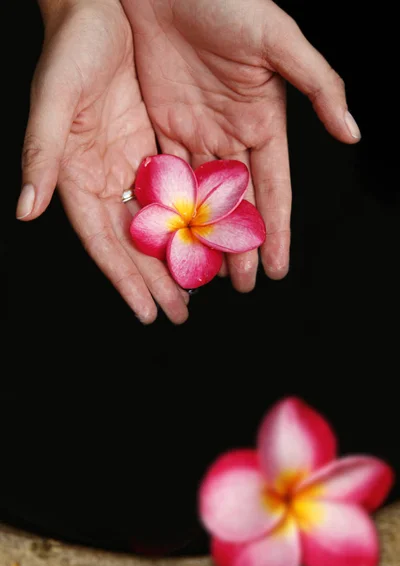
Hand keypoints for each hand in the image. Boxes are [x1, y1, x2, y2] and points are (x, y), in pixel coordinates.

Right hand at [16, 0, 188, 323]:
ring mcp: (130, 165)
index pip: (103, 241)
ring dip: (176, 255)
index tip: (147, 312)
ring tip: (198, 288)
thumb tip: (24, 207)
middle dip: (155, 280)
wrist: (98, 9)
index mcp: (76, 177)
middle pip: (133, 243)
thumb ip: (40, 154)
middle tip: (180, 312)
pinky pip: (175, 191)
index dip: (124, 279)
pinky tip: (207, 236)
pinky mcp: (153, 147)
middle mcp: (104, 179)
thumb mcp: (52, 99)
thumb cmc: (69, 49)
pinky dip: (189, 216)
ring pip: (157, 223)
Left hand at [123, 0, 360, 290]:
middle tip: (239, 285)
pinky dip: (169, 204)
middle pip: (237, 203)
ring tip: (203, 271)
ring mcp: (197, 133)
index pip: (274, 189)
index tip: (278, 270)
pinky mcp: (163, 125)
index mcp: (265, 123)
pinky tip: (169, 232)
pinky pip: (167, 173)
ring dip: (203, 234)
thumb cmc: (228, 1)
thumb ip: (319, 86)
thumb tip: (352, 134)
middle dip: (239, 245)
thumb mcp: (280, 41)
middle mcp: (232, 135)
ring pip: (201, 197)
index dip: (277, 230)